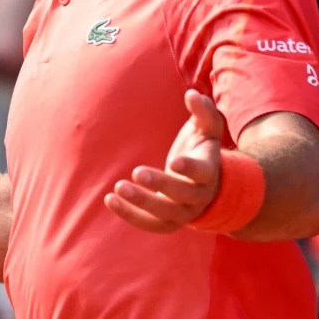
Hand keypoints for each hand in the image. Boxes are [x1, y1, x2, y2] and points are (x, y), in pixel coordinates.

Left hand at [104, 90, 222, 232]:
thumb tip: (191, 94)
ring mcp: (185, 212)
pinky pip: (151, 224)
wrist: (209, 184)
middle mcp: (199, 196)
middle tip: (136, 172)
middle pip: (182, 195)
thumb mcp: (207, 128)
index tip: (173, 161)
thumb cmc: (201, 148)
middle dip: (159, 185)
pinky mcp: (169, 222)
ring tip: (117, 188)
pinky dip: (130, 215)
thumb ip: (203, 111)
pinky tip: (109, 200)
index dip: (189, 169)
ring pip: (165, 215)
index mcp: (209, 171)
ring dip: (141, 204)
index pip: (202, 172)